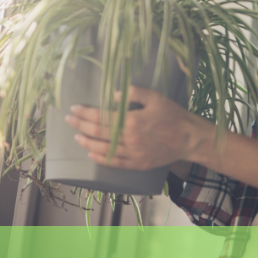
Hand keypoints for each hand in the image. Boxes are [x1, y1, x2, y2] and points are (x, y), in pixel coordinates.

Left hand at [65, 86, 200, 169]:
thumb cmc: (173, 115)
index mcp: (132, 121)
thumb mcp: (155, 97)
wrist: (189, 138)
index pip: (102, 117)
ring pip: (103, 150)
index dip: (85, 113)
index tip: (74, 108)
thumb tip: (111, 96)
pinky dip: (101, 159)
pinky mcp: (138, 164)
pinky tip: (92, 155)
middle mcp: (130, 139)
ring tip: (77, 137)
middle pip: (98, 133)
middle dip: (81, 125)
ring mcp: (133, 154)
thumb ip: (133, 93)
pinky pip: (115, 163)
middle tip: (69, 119)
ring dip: (87, 143)